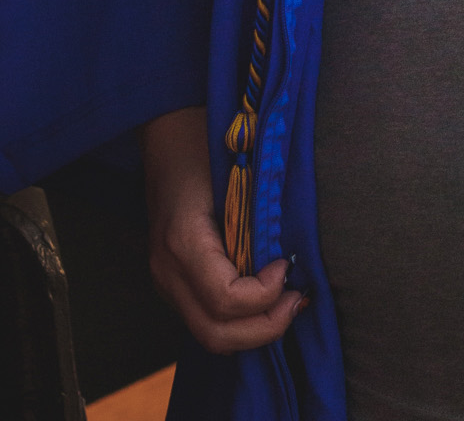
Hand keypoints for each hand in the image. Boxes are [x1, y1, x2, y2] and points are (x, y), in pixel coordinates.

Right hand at [142, 106, 304, 352]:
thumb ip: (259, 214)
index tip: (287, 266)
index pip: (225, 301)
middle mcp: (167, 271)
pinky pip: (205, 317)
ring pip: (209, 334)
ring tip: (287, 301)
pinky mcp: (173, 281)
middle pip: (215, 334)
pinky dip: (239, 319)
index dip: (265, 295)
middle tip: (298, 299)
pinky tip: (266, 297)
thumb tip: (295, 252)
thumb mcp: (237, 170)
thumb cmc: (206, 140)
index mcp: (183, 242)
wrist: (166, 127)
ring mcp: (165, 280)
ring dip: (253, 329)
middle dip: (264, 328)